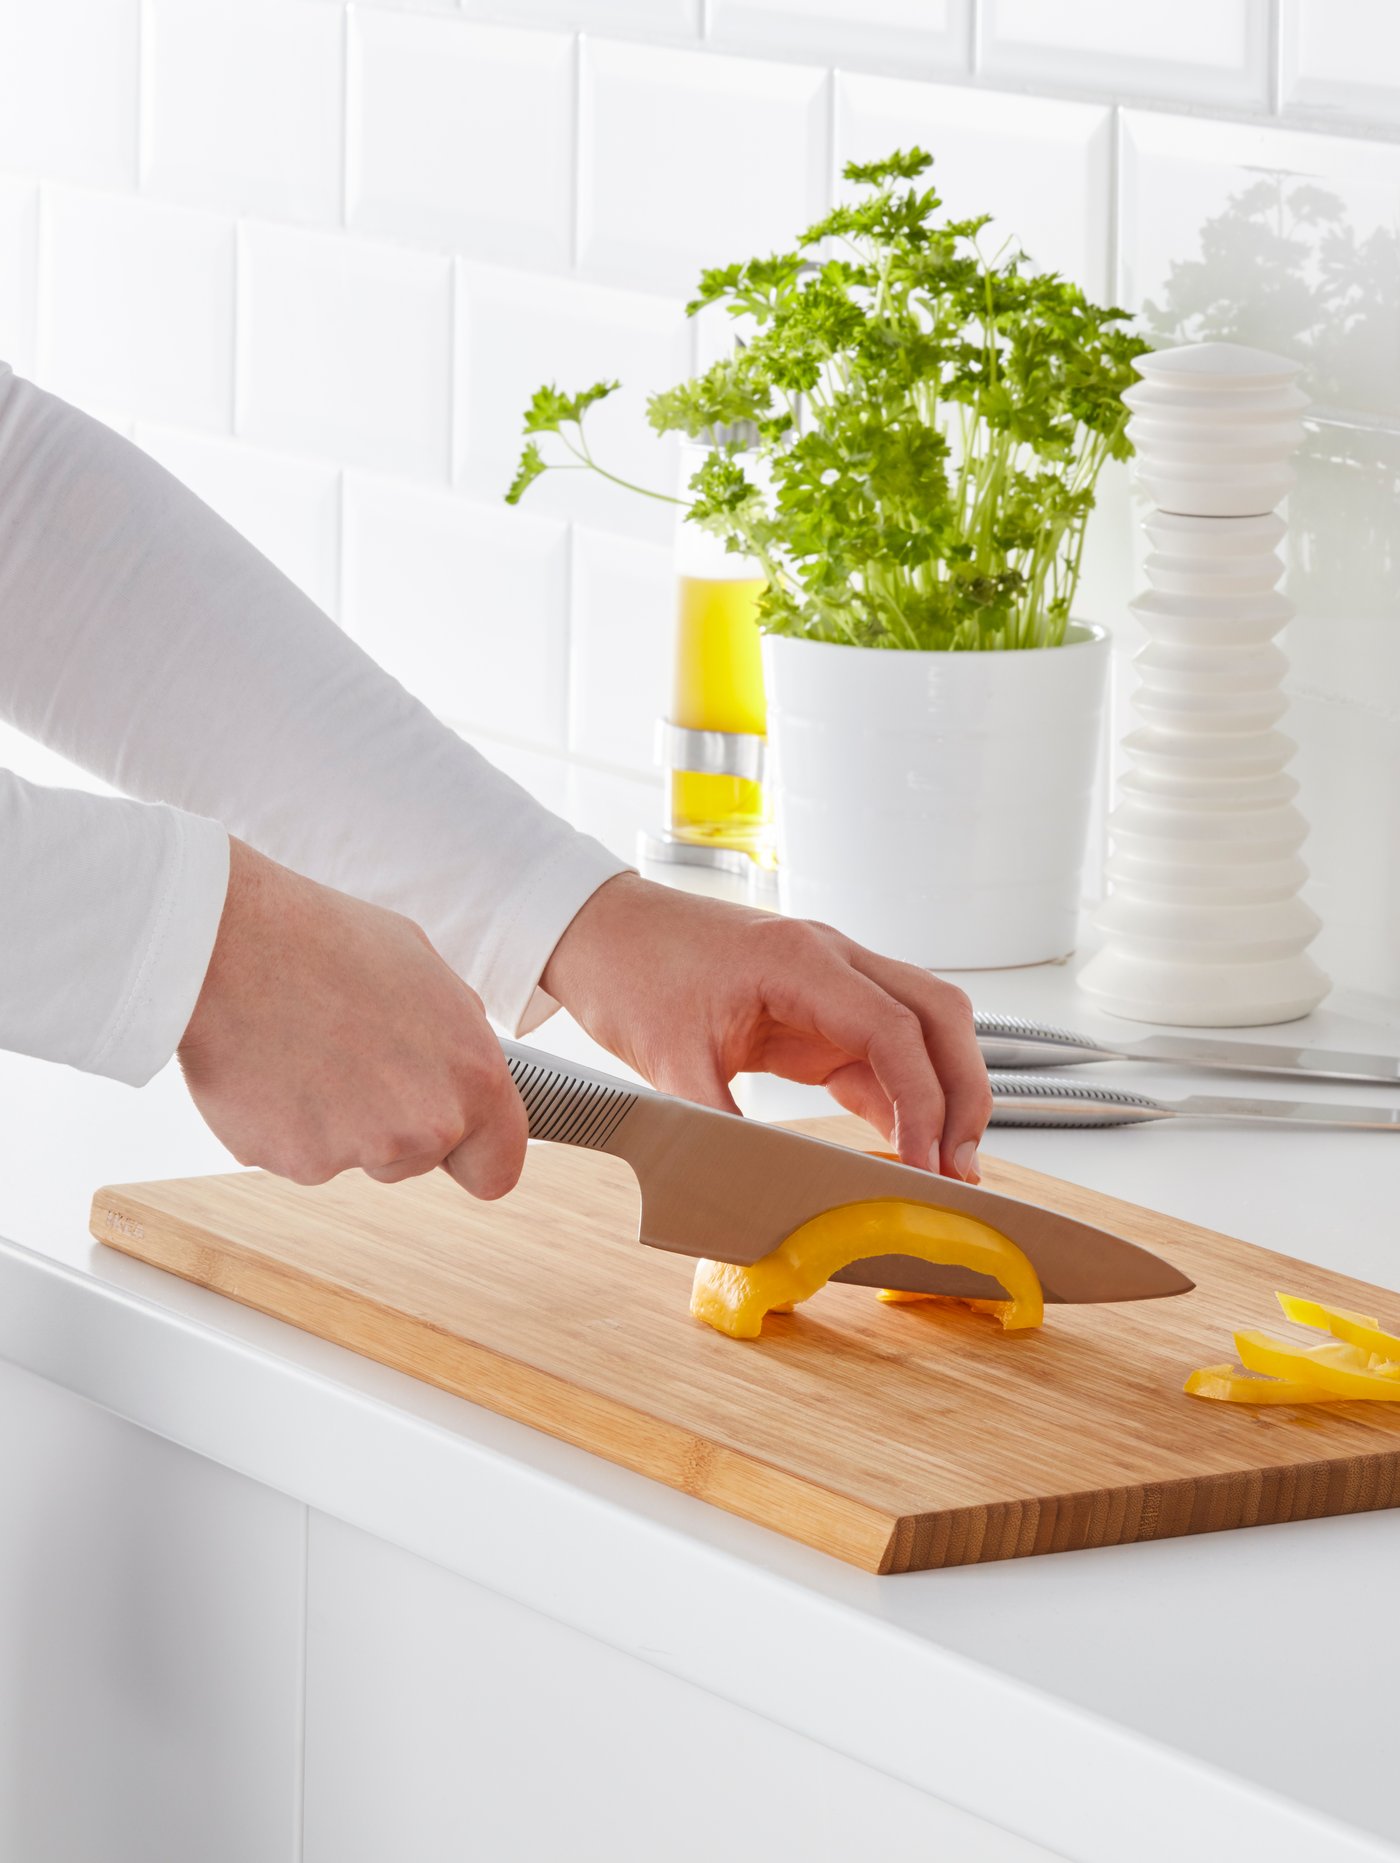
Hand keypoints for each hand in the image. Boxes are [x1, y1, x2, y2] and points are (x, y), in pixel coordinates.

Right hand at [178, 839, 526, 1196]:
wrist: (232, 943)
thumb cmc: (327, 940)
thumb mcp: (423, 970)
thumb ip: (454, 1034)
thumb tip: (459, 1065)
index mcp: (474, 1076)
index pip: (497, 1168)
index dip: (473, 1156)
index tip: (453, 1146)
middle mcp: (427, 1124)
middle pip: (417, 1160)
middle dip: (391, 1124)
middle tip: (349, 1056)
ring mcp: (359, 1150)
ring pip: (355, 1156)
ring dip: (337, 1123)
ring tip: (305, 1048)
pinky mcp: (294, 1161)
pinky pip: (297, 1154)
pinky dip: (284, 1123)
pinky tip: (270, 1066)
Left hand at [541, 874, 991, 1180]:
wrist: (600, 930)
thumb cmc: (629, 971)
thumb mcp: (667, 1064)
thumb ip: (716, 1130)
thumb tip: (751, 1197)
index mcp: (800, 960)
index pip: (895, 1027)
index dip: (923, 1099)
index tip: (927, 1162)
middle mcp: (831, 960)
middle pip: (938, 1016)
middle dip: (963, 1092)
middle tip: (959, 1168)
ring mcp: (830, 983)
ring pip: (922, 1030)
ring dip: (942, 1093)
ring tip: (943, 1167)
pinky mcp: (818, 1011)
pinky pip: (880, 1051)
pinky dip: (901, 1098)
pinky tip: (903, 1148)